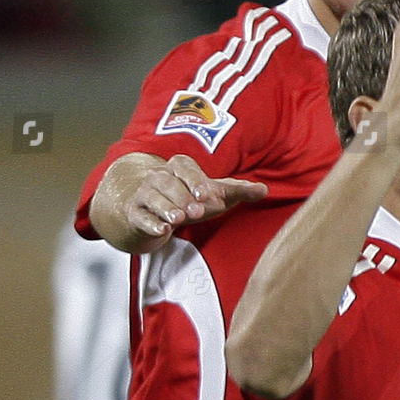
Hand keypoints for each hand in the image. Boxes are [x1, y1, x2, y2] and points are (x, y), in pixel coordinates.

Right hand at [94, 152, 266, 252]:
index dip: (195, 179)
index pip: (183, 167)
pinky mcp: (135, 214)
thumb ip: (238, 191)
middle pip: (167, 182)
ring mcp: (144, 195)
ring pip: (152, 198)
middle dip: (182, 197)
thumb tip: (264, 190)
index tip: (206, 194)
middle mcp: (158, 178)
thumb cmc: (188, 200)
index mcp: (178, 168)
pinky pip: (140, 217)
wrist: (151, 211)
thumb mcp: (214, 195)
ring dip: (165, 208)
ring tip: (178, 220)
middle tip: (196, 212)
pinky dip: (150, 224)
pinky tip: (162, 232)